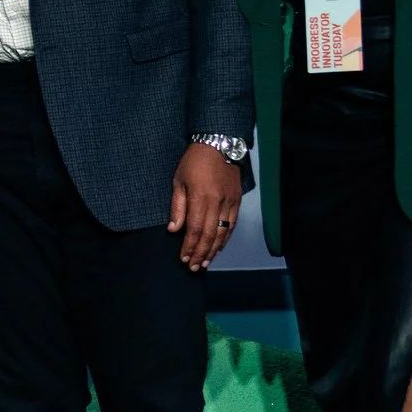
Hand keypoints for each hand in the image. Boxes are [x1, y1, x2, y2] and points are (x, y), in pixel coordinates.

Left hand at [167, 143, 240, 270]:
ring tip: (205, 262)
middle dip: (200, 253)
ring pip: (223, 233)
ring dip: (213, 250)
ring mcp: (229, 203)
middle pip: (209, 235)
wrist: (219, 144)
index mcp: (200, 198)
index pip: (195, 230)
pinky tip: (219, 247)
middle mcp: (217, 203)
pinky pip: (232, 224)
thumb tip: (174, 230)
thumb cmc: (194, 162)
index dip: (189, 247)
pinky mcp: (237, 201)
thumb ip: (177, 207)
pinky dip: (225, 238)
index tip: (183, 259)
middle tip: (194, 267)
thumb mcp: (178, 181)